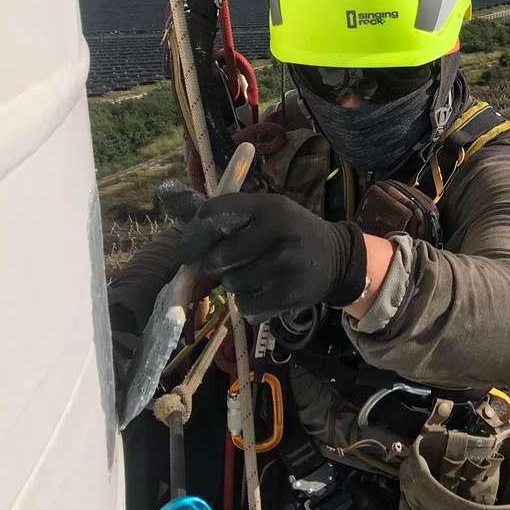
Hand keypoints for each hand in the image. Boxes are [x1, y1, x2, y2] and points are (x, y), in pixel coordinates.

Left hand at [176, 192, 367, 318]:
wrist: (338, 257)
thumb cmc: (292, 232)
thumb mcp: (267, 211)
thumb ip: (227, 212)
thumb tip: (172, 202)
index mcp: (268, 207)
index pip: (213, 216)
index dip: (195, 234)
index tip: (190, 248)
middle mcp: (277, 233)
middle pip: (216, 259)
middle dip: (219, 264)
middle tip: (235, 261)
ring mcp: (284, 266)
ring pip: (231, 285)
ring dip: (237, 284)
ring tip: (260, 274)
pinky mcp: (289, 295)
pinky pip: (246, 306)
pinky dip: (251, 303)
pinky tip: (268, 291)